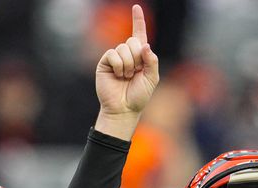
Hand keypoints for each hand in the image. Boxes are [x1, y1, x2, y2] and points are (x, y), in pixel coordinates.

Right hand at [94, 3, 158, 137]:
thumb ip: (151, 61)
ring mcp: (115, 57)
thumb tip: (145, 45)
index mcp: (140, 56)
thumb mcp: (152, 78)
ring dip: (128, 65)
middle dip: (137, 57)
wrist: (124, 108)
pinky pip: (113, 54)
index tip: (137, 7)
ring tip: (126, 77)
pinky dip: (119, 65)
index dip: (138, 20)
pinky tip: (118, 75)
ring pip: (123, 48)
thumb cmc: (138, 96)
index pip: (139, 34)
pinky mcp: (105, 62)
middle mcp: (127, 54)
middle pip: (133, 41)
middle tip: (135, 72)